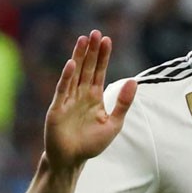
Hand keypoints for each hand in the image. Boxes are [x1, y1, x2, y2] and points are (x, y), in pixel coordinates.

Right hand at [44, 30, 136, 170]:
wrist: (72, 160)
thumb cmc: (91, 143)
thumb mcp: (113, 124)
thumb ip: (123, 103)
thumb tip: (133, 81)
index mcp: (94, 97)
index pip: (99, 71)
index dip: (103, 56)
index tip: (107, 40)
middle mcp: (80, 94)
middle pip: (87, 68)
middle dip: (91, 51)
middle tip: (95, 32)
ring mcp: (68, 100)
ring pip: (75, 74)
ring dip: (79, 57)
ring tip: (83, 39)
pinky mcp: (57, 109)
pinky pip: (63, 90)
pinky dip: (66, 77)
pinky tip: (71, 64)